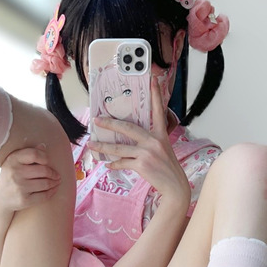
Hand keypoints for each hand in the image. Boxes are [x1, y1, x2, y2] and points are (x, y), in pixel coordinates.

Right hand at [0, 146, 61, 212]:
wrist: (0, 198)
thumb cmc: (11, 176)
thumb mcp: (15, 163)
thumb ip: (29, 154)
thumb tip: (43, 146)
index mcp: (13, 160)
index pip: (34, 154)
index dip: (44, 157)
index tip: (47, 162)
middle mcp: (15, 173)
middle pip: (43, 170)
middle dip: (53, 173)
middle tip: (57, 175)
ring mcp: (20, 187)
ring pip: (46, 183)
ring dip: (55, 183)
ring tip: (57, 181)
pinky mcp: (24, 200)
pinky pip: (44, 196)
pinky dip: (52, 192)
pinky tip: (53, 189)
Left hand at [87, 75, 190, 206]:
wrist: (175, 186)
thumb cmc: (167, 168)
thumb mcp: (163, 149)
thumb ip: (150, 141)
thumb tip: (130, 139)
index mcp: (161, 134)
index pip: (158, 111)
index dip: (155, 95)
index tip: (152, 79)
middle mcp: (154, 141)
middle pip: (128, 128)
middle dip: (109, 123)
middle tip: (96, 119)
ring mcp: (147, 153)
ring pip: (119, 148)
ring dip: (103, 147)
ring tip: (91, 145)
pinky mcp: (142, 165)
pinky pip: (122, 162)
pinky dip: (114, 164)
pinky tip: (108, 164)